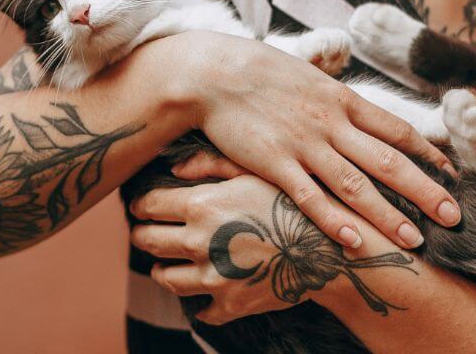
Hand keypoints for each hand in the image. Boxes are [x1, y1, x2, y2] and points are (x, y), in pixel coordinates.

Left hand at [128, 161, 421, 324]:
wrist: (335, 250)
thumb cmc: (296, 200)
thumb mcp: (255, 170)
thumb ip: (211, 164)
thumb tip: (174, 166)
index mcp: (201, 206)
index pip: (147, 206)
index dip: (140, 204)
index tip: (140, 204)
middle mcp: (200, 243)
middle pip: (147, 241)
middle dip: (143, 234)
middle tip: (145, 229)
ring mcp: (214, 279)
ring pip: (165, 278)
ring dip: (163, 267)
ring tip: (169, 259)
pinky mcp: (231, 305)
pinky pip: (200, 311)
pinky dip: (199, 300)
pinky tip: (206, 285)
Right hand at [168, 31, 460, 249]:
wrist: (213, 73)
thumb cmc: (259, 72)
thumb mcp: (309, 75)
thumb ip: (337, 98)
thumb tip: (360, 111)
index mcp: (342, 99)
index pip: (397, 130)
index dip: (428, 154)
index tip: (452, 175)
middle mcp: (331, 123)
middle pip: (388, 162)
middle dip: (425, 192)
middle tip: (455, 218)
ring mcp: (304, 145)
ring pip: (356, 186)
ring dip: (388, 215)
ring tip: (415, 241)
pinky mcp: (274, 163)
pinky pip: (309, 198)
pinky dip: (333, 221)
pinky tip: (354, 241)